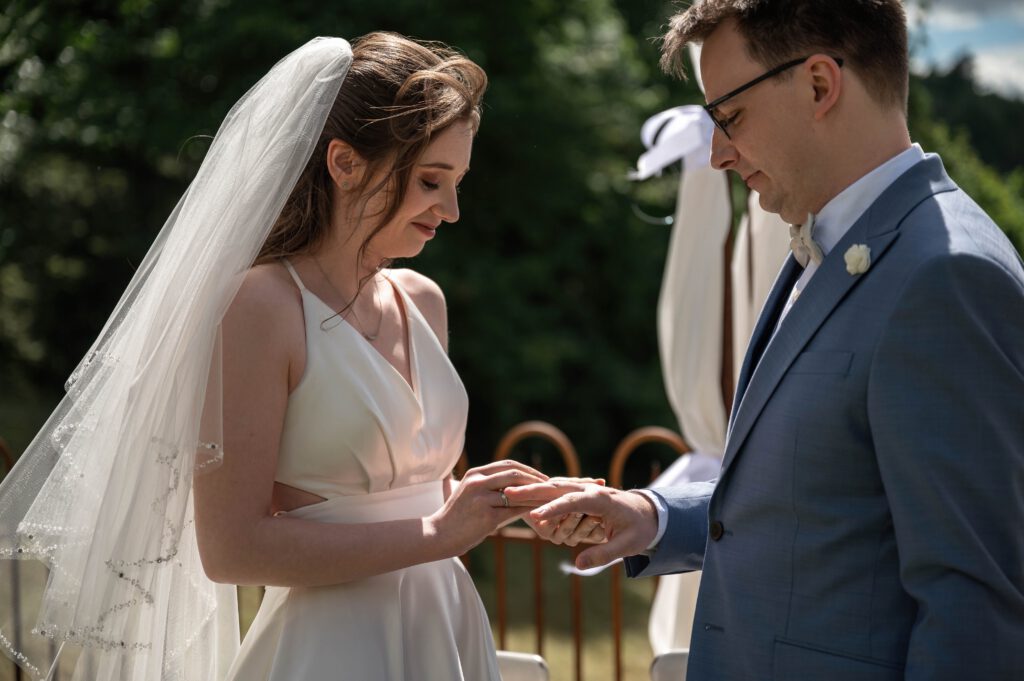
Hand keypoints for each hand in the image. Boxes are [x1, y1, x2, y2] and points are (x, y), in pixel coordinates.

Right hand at [427, 460, 547, 555]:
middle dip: (536, 479)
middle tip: (551, 487)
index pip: (507, 465)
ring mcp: (481, 499)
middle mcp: (477, 482)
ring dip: (536, 496)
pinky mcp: (487, 517)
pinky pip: (515, 511)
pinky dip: (529, 511)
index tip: (541, 477)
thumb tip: (513, 484)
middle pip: (515, 474)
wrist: (438, 535)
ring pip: (517, 493)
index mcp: (474, 473)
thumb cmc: (457, 516)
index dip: (527, 470)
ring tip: (550, 500)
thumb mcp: (469, 493)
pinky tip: (539, 514)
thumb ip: (487, 485)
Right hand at [504, 481, 657, 569]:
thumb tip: (578, 566)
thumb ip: (603, 555)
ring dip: (532, 491)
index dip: (553, 509)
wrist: (651, 513)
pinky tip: (524, 498)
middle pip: (557, 488)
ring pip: (554, 487)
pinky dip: (540, 494)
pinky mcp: (581, 495)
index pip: (572, 502)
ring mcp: (584, 490)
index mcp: (601, 499)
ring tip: (509, 494)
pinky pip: (558, 493)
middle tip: (509, 493)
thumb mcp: (627, 546)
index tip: (535, 516)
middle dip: (533, 491)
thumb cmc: (640, 529)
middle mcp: (590, 491)